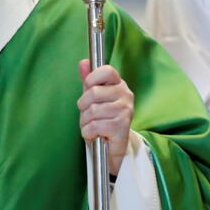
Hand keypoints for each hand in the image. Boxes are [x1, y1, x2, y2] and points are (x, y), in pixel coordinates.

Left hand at [78, 60, 133, 175]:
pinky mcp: (121, 127)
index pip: (106, 71)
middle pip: (93, 93)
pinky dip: (88, 132)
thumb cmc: (102, 118)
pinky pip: (94, 126)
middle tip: (88, 115)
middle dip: (83, 107)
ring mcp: (125, 110)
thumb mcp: (94, 98)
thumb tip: (83, 62)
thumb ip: (89, 80)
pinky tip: (95, 134)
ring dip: (85, 122)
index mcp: (119, 84)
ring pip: (92, 111)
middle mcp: (125, 95)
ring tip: (92, 126)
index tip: (88, 89)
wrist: (112, 146)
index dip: (92, 79)